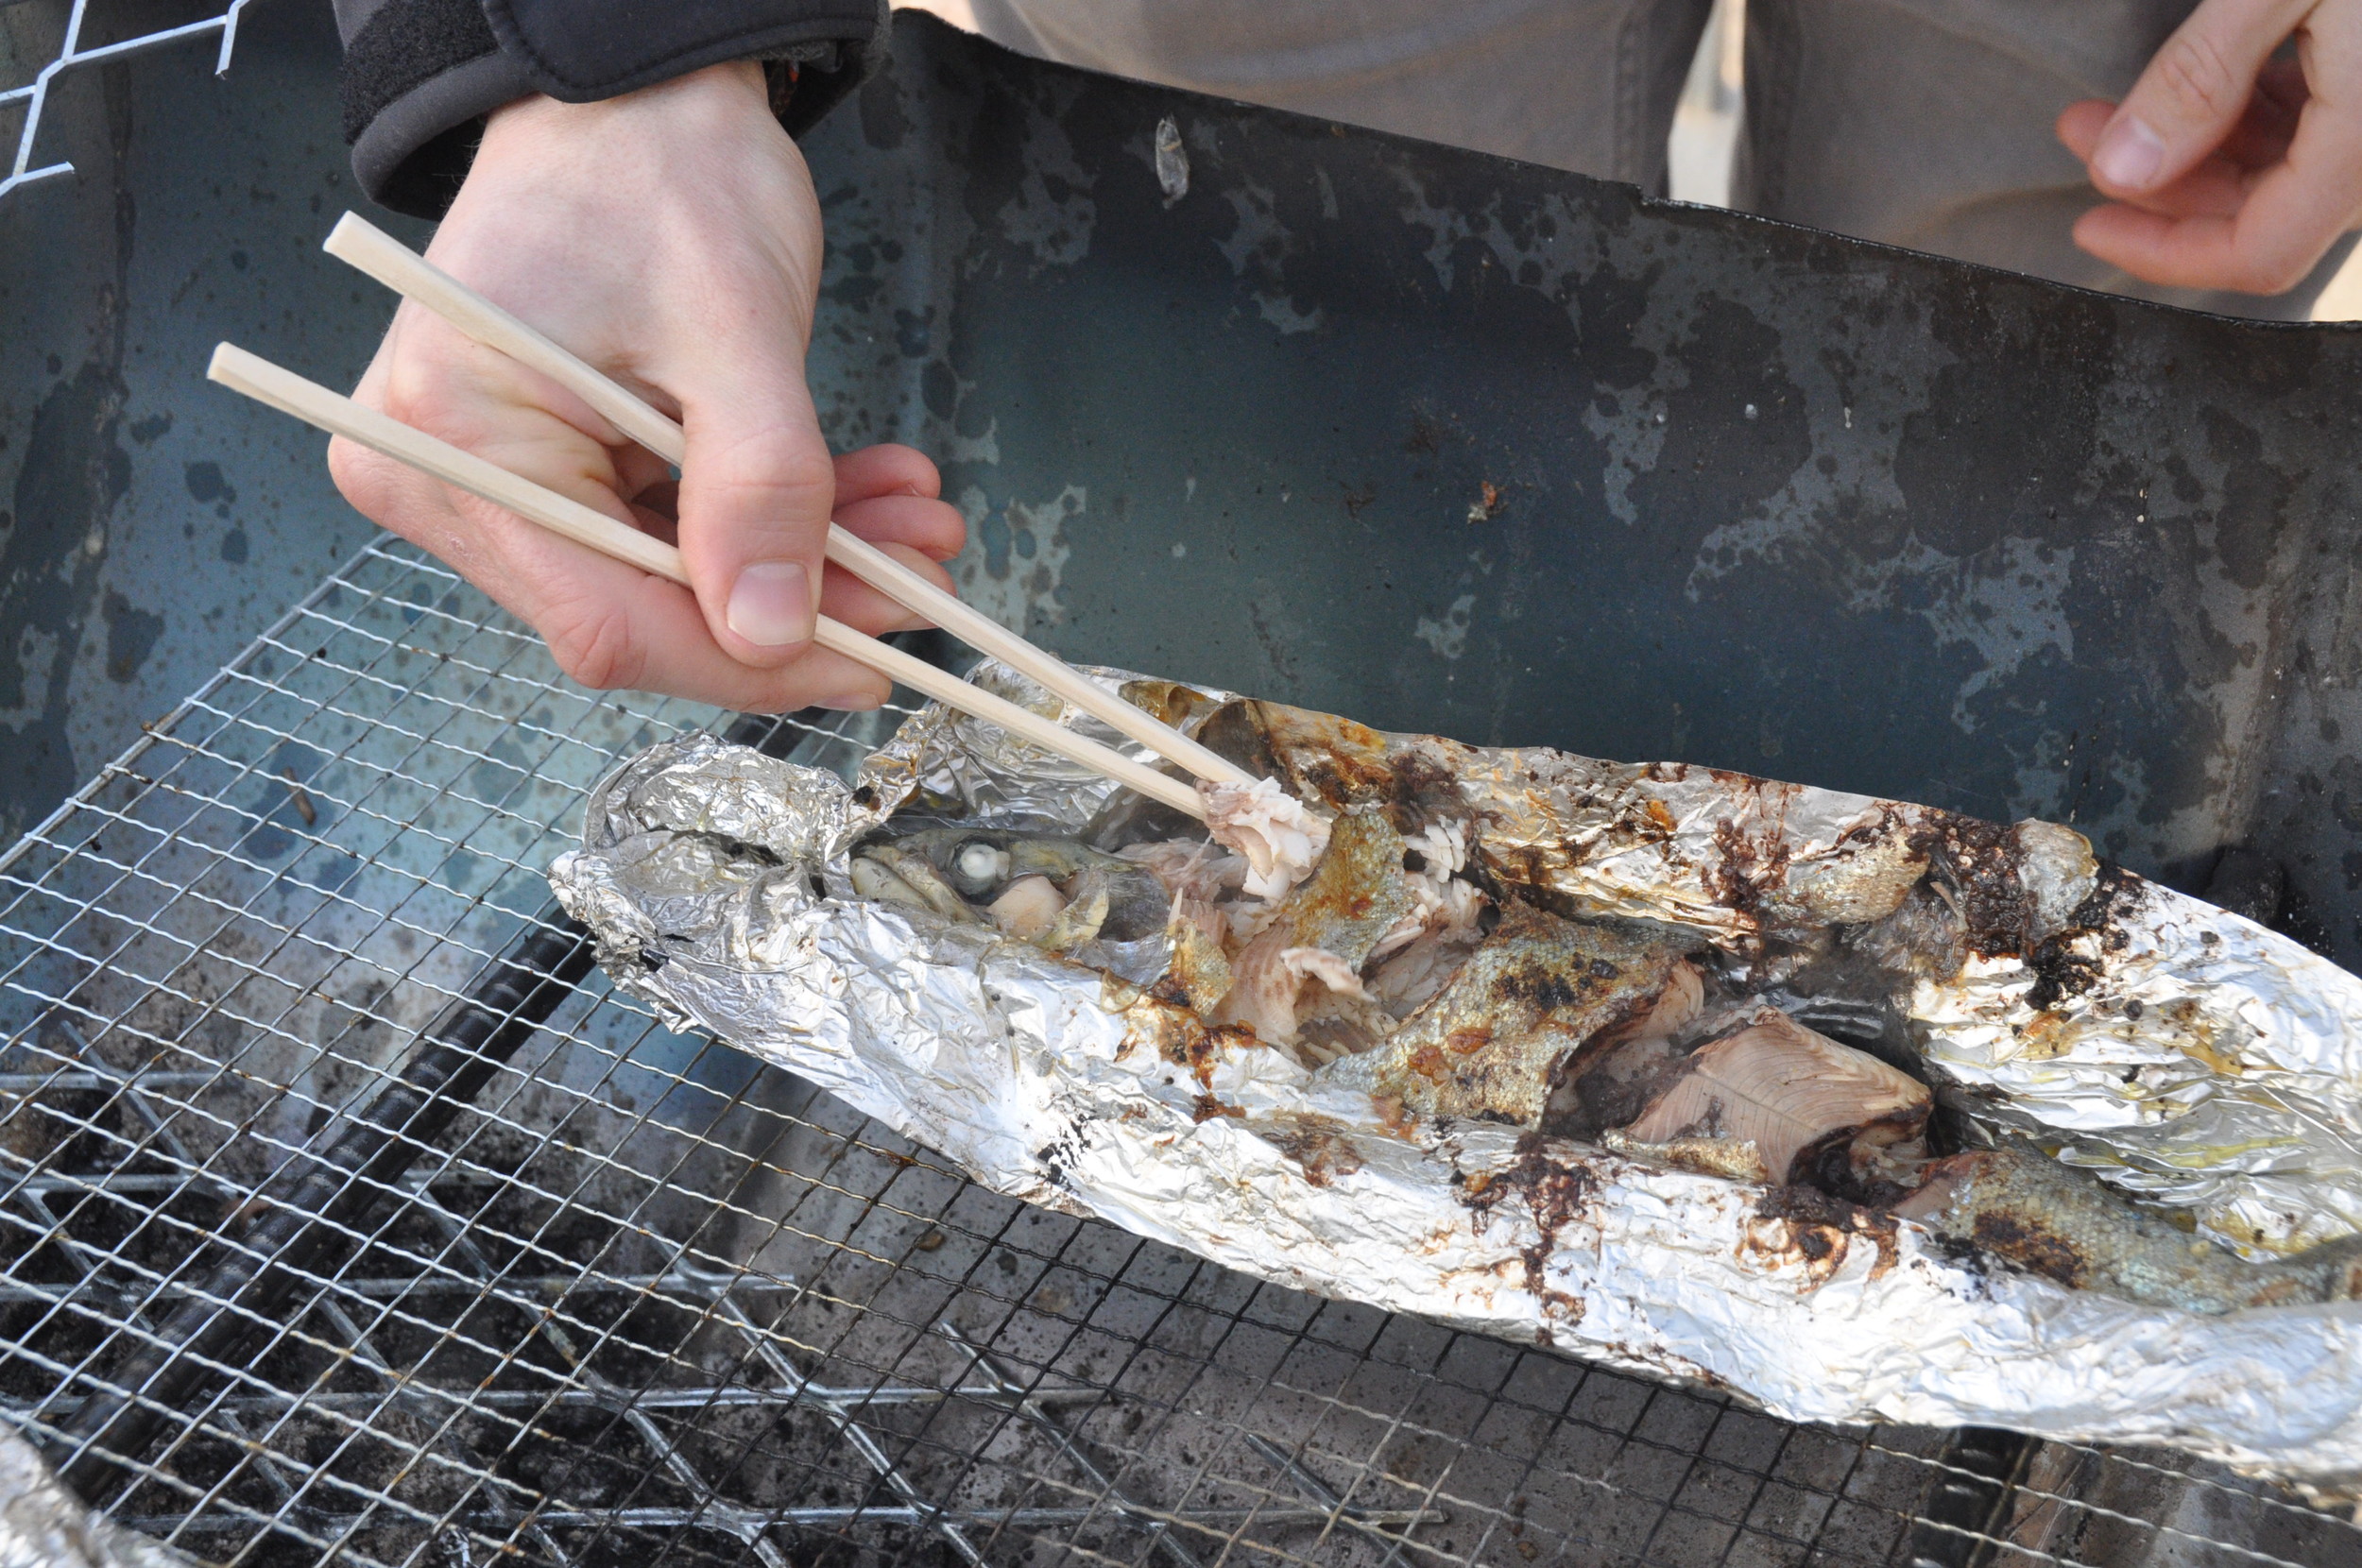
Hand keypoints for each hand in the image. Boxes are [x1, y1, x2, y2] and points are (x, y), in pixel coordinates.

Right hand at [329, 63, 964, 709]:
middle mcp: (440, 474)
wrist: (634, 96)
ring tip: (915, 526)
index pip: (607, 618)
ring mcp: (488, 476)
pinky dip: (771, 521)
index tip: (871, 664)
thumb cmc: (662, 172)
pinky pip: (668, 530)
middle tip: (923, 578)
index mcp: (449, 438)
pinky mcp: (545, 468)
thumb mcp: (736, 332)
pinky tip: (866, 499)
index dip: (748, 659)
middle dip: (795, 603)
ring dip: (803, 561)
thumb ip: (760, 488)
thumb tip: (773, 635)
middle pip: (639, 609)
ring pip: (669, 577)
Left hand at [2056, 0, 2361, 294]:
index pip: (2259, 253)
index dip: (2163, 251)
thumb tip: (2122, 169)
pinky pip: (2322, 127)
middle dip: (2163, 184)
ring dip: (2197, 147)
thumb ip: (2200, 78)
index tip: (2088, 225)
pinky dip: (2251, 116)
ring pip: (2289, 173)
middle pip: (2266, 215)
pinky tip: (2202, 81)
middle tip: (2083, 133)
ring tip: (2115, 105)